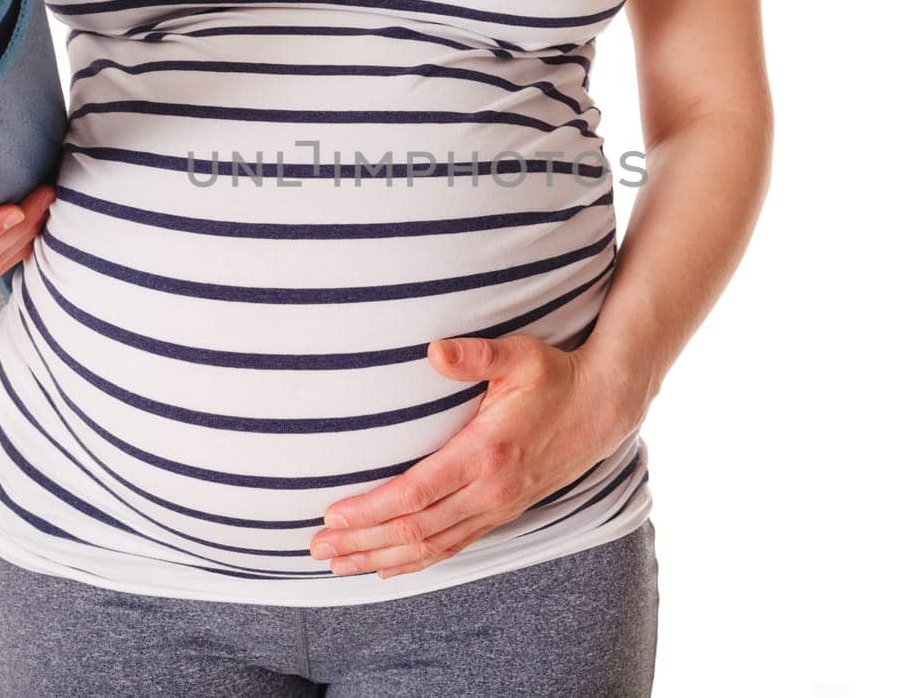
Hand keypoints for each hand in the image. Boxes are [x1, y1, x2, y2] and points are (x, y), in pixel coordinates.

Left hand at [308, 332, 648, 578]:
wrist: (601, 408)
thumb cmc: (554, 375)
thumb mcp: (519, 355)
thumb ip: (475, 354)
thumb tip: (434, 351)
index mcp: (486, 453)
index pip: (417, 493)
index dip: (371, 510)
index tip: (331, 515)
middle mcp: (490, 490)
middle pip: (415, 530)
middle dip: (362, 542)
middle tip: (316, 549)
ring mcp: (496, 507)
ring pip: (430, 547)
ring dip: (380, 558)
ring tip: (336, 565)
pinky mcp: (500, 513)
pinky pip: (451, 547)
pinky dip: (415, 562)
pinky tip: (385, 567)